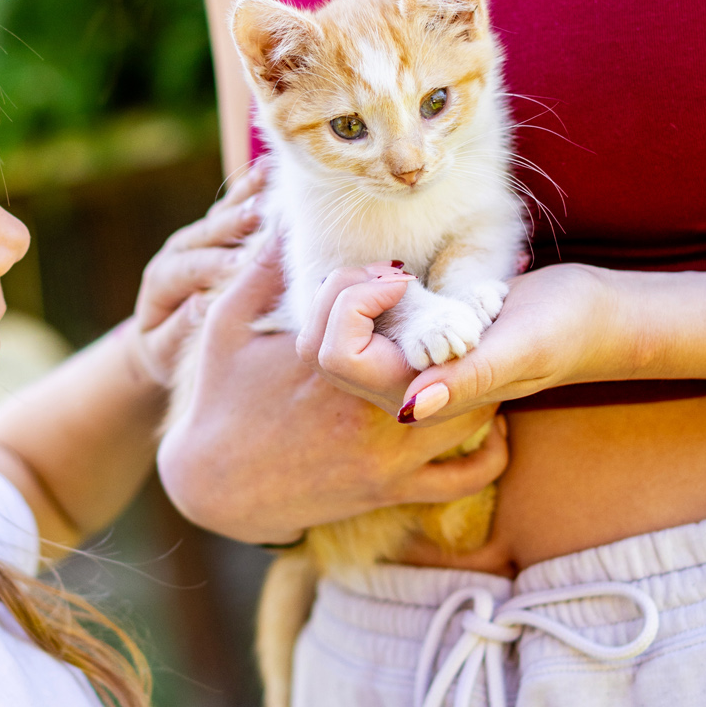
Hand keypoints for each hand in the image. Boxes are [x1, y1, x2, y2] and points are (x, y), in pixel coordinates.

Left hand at [127, 162, 266, 388]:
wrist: (159, 335)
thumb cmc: (165, 348)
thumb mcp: (163, 348)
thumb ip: (178, 327)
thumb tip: (202, 305)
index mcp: (162, 280)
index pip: (190, 269)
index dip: (216, 264)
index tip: (242, 264)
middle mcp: (178, 250)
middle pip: (207, 234)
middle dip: (234, 225)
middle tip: (260, 217)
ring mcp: (198, 237)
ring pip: (221, 214)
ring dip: (245, 197)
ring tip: (268, 180)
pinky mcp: (215, 230)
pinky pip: (232, 205)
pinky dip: (250, 188)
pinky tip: (269, 169)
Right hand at [157, 238, 507, 541]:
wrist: (217, 486)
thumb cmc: (219, 401)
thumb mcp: (225, 326)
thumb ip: (258, 271)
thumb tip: (283, 215)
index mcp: (323, 369)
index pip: (363, 309)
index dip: (367, 285)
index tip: (378, 280)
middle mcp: (364, 413)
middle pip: (438, 359)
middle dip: (444, 329)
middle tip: (435, 315)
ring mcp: (385, 457)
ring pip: (468, 416)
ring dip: (476, 384)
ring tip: (462, 358)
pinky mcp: (393, 491)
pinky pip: (465, 477)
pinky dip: (489, 455)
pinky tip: (488, 429)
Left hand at [304, 259, 629, 427]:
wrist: (592, 318)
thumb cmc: (564, 330)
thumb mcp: (520, 349)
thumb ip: (468, 378)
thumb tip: (413, 409)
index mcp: (418, 398)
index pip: (336, 356)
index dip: (351, 307)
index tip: (400, 278)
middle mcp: (401, 388)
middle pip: (318, 347)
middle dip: (339, 296)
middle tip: (393, 271)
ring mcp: (402, 367)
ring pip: (329, 333)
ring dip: (348, 291)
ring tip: (397, 274)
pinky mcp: (408, 343)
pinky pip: (352, 322)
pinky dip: (362, 290)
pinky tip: (401, 278)